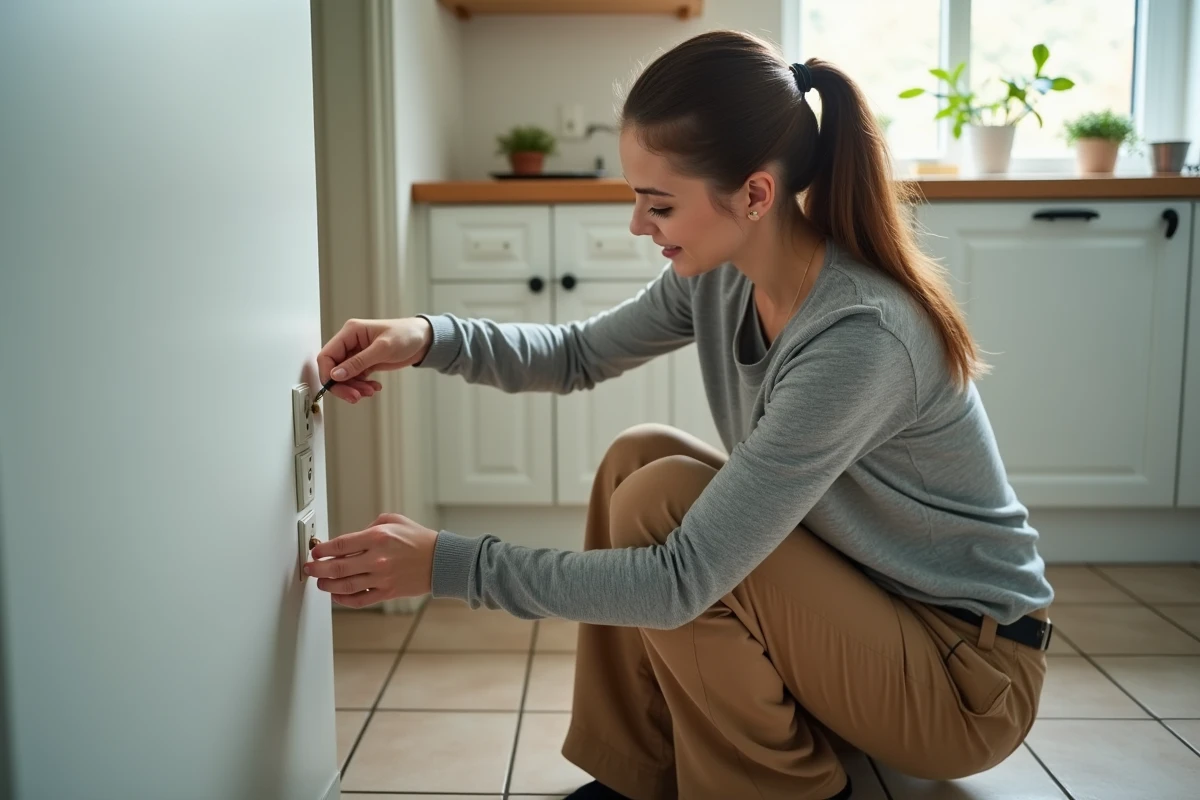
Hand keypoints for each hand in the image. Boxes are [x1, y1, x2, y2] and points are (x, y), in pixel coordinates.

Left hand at [304, 513, 436, 607]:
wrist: (440, 560)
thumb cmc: (419, 540)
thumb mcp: (394, 520)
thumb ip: (370, 526)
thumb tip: (351, 540)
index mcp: (378, 537)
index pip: (341, 545)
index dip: (323, 549)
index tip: (315, 552)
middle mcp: (377, 559)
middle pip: (337, 567)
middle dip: (318, 568)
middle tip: (310, 568)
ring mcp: (381, 578)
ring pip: (345, 586)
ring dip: (327, 585)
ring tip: (320, 582)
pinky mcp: (387, 592)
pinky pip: (359, 600)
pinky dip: (343, 599)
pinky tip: (336, 594)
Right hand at [316, 317, 433, 402]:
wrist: (424, 340)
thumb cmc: (406, 335)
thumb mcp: (383, 349)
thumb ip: (358, 362)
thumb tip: (336, 375)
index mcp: (350, 332)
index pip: (327, 355)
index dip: (327, 373)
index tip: (335, 387)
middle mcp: (351, 343)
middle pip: (334, 369)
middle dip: (343, 385)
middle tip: (355, 397)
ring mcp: (357, 354)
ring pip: (345, 377)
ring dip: (355, 388)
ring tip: (370, 392)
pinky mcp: (365, 363)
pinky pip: (356, 379)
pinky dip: (363, 386)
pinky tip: (375, 388)